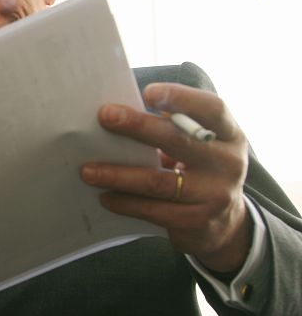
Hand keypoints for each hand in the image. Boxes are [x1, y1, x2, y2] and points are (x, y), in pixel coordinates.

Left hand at [80, 83, 251, 272]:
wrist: (226, 223)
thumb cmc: (200, 168)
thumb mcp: (200, 145)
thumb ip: (174, 128)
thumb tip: (120, 112)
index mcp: (229, 134)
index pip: (211, 109)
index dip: (182, 98)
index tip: (148, 92)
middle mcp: (228, 162)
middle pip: (179, 140)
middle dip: (138, 126)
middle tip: (105, 116)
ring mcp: (215, 194)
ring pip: (159, 181)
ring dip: (119, 174)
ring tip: (88, 170)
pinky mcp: (197, 221)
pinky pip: (154, 211)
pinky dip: (126, 203)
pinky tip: (105, 197)